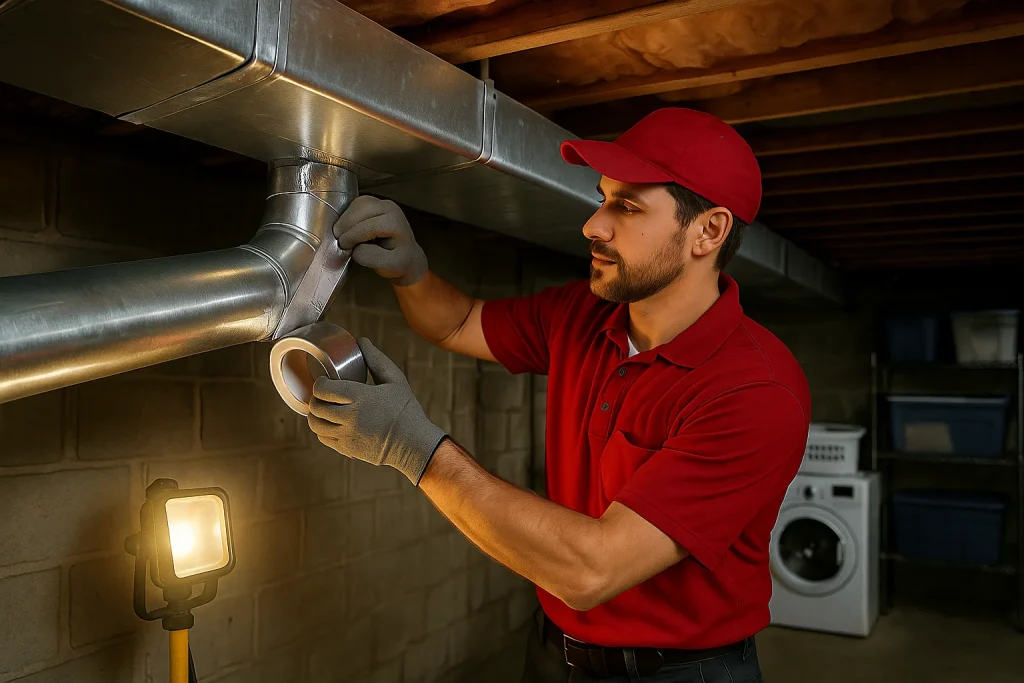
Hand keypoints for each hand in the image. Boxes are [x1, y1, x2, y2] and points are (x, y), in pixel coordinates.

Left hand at [308, 337, 445, 484]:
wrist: (413, 444)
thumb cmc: (406, 410)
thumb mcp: (395, 380)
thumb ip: (376, 359)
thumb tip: (361, 340)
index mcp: (360, 397)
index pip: (323, 389)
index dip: (319, 383)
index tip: (324, 380)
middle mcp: (350, 417)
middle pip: (315, 406)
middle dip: (315, 398)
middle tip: (323, 394)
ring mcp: (347, 435)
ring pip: (315, 424)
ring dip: (315, 414)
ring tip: (324, 408)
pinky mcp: (346, 449)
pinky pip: (323, 438)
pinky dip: (322, 429)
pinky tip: (331, 422)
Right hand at [334, 196, 427, 285]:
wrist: (406, 255)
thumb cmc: (398, 261)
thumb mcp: (389, 266)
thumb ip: (371, 258)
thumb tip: (354, 248)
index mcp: (395, 222)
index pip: (367, 226)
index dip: (352, 237)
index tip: (343, 248)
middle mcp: (389, 208)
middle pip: (361, 210)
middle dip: (346, 226)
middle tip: (339, 242)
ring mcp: (381, 202)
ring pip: (356, 204)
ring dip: (345, 220)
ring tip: (342, 236)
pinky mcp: (373, 202)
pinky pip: (355, 203)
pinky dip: (347, 215)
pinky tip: (346, 229)